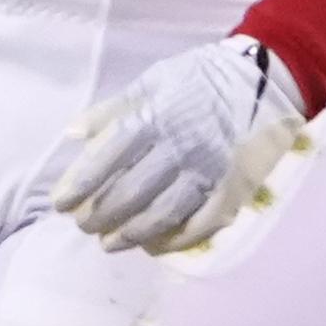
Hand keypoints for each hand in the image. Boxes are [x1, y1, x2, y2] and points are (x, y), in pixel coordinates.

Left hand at [54, 35, 307, 253]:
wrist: (264, 78)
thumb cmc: (201, 78)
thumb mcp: (153, 81)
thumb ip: (112, 109)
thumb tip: (73, 135)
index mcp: (157, 115)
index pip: (108, 156)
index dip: (81, 183)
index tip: (61, 203)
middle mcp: (181, 145)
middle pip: (131, 191)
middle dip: (101, 215)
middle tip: (84, 227)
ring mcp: (209, 170)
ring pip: (162, 213)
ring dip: (130, 234)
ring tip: (110, 243)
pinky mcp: (232, 188)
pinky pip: (200, 224)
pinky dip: (174, 241)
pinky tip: (153, 247)